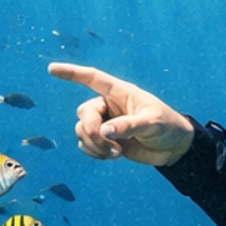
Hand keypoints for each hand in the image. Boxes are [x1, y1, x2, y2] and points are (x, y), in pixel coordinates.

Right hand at [48, 63, 194, 167]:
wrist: (173, 147)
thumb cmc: (167, 126)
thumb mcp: (152, 123)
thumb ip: (128, 126)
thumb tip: (104, 130)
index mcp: (120, 93)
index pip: (92, 78)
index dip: (72, 73)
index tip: (52, 69)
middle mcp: (109, 106)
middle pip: (84, 113)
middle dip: (92, 131)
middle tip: (111, 146)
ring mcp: (106, 124)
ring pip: (82, 130)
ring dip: (95, 145)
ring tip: (117, 154)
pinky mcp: (106, 141)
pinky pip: (86, 145)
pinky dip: (95, 153)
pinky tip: (113, 156)